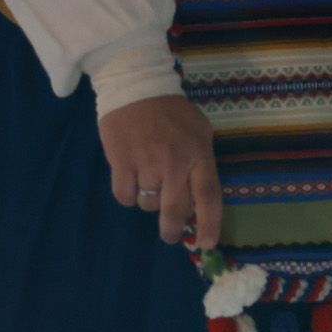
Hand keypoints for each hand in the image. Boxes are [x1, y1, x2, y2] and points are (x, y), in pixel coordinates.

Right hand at [99, 94, 222, 246]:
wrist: (137, 87)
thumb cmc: (172, 112)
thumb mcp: (199, 132)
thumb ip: (200, 163)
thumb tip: (198, 200)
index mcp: (199, 153)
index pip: (208, 196)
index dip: (209, 223)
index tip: (206, 243)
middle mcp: (175, 162)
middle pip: (175, 210)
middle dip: (173, 230)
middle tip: (170, 234)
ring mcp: (147, 163)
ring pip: (148, 204)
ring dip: (149, 201)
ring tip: (149, 180)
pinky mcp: (121, 163)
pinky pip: (125, 197)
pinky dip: (128, 194)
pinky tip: (131, 177)